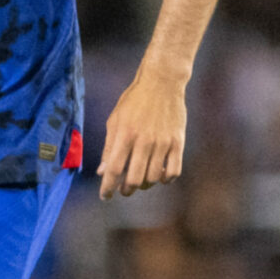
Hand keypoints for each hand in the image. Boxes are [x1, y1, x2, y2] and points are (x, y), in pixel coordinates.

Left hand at [97, 67, 187, 201]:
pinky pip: (174, 172)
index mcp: (125, 135)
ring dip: (145, 184)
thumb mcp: (114, 121)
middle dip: (126, 190)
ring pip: (153, 178)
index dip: (107, 187)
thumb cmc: (134, 101)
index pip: (113, 170)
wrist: (162, 82)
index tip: (105, 196)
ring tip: (140, 180)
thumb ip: (109, 148)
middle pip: (134, 180)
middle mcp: (144, 141)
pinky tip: (159, 174)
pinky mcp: (178, 142)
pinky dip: (166, 179)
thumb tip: (101, 172)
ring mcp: (163, 143)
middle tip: (124, 189)